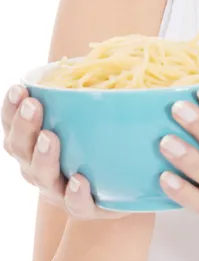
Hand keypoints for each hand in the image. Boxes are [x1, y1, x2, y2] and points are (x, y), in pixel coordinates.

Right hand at [1, 85, 129, 219]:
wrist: (125, 184)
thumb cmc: (99, 139)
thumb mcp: (91, 111)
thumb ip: (89, 89)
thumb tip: (104, 53)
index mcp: (33, 139)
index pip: (13, 122)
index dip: (10, 107)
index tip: (19, 88)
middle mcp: (37, 165)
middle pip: (18, 148)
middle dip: (23, 125)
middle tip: (33, 105)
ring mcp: (57, 189)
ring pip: (40, 175)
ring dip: (43, 156)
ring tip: (51, 138)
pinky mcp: (82, 208)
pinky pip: (75, 205)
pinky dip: (75, 193)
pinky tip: (80, 180)